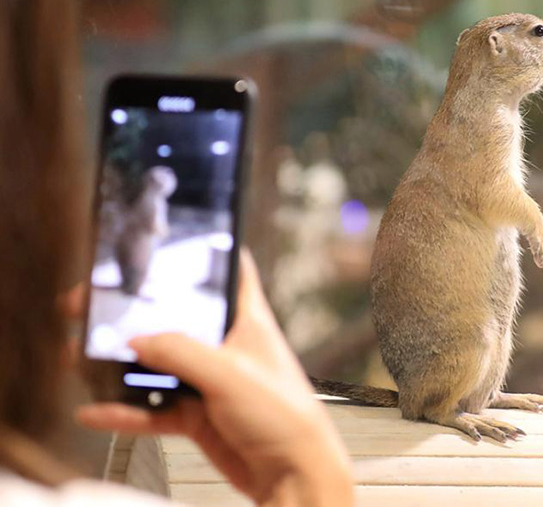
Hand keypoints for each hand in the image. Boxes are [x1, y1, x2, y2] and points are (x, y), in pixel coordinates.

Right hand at [76, 250, 353, 506]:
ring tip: (78, 356)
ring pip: (154, 364)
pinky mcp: (196, 414)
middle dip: (133, 312)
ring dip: (117, 363)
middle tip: (92, 304)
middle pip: (173, 318)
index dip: (203, 250)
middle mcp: (225, 345)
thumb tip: (135, 340)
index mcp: (246, 319)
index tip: (167, 239)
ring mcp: (208, 380)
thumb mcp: (231, 374)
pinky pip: (151, 409)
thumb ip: (181, 352)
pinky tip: (94, 411)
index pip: (229, 271)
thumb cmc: (285, 416)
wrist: (294, 475)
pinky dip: (123, 411)